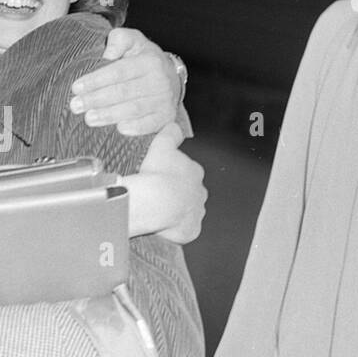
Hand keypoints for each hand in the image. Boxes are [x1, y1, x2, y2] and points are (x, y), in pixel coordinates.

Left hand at [71, 28, 179, 135]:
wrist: (172, 78)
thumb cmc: (144, 58)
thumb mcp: (134, 41)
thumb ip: (119, 39)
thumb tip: (108, 53)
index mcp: (149, 61)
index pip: (118, 72)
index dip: (96, 80)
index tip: (76, 88)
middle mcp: (159, 81)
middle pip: (123, 92)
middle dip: (97, 99)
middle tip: (75, 106)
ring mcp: (164, 100)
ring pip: (134, 109)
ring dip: (109, 115)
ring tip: (89, 119)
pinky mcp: (166, 117)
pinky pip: (150, 124)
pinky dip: (136, 128)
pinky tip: (119, 130)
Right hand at [127, 125, 205, 240]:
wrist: (157, 202)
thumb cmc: (158, 173)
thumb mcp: (161, 144)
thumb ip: (170, 133)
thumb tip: (174, 125)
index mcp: (195, 172)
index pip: (189, 172)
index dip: (175, 175)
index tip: (162, 177)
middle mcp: (201, 193)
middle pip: (190, 193)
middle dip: (178, 194)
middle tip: (158, 195)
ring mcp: (197, 213)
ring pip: (188, 212)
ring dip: (176, 212)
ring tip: (158, 212)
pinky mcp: (192, 230)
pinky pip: (184, 230)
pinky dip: (175, 229)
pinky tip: (162, 226)